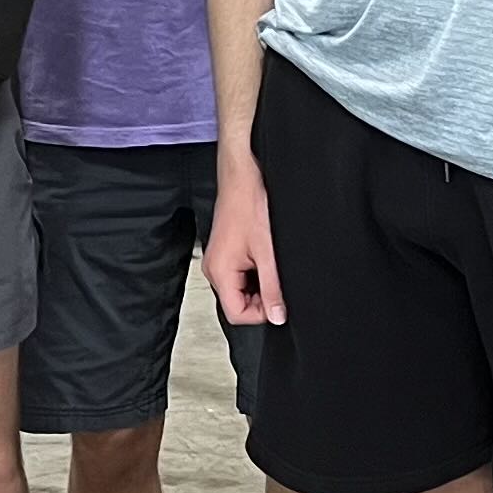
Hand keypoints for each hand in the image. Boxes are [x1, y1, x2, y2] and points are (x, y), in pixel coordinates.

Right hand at [204, 154, 285, 325]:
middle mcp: (214, 269)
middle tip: (277, 278)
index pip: (236, 314)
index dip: (261, 313)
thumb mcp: (267, 252)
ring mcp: (218, 261)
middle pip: (238, 303)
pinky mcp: (225, 253)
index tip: (278, 302)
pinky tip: (264, 255)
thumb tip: (277, 315)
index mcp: (219, 272)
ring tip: (270, 262)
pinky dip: (255, 272)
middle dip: (261, 297)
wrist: (242, 177)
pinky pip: (240, 275)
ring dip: (260, 283)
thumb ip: (272, 287)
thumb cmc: (249, 204)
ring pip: (241, 290)